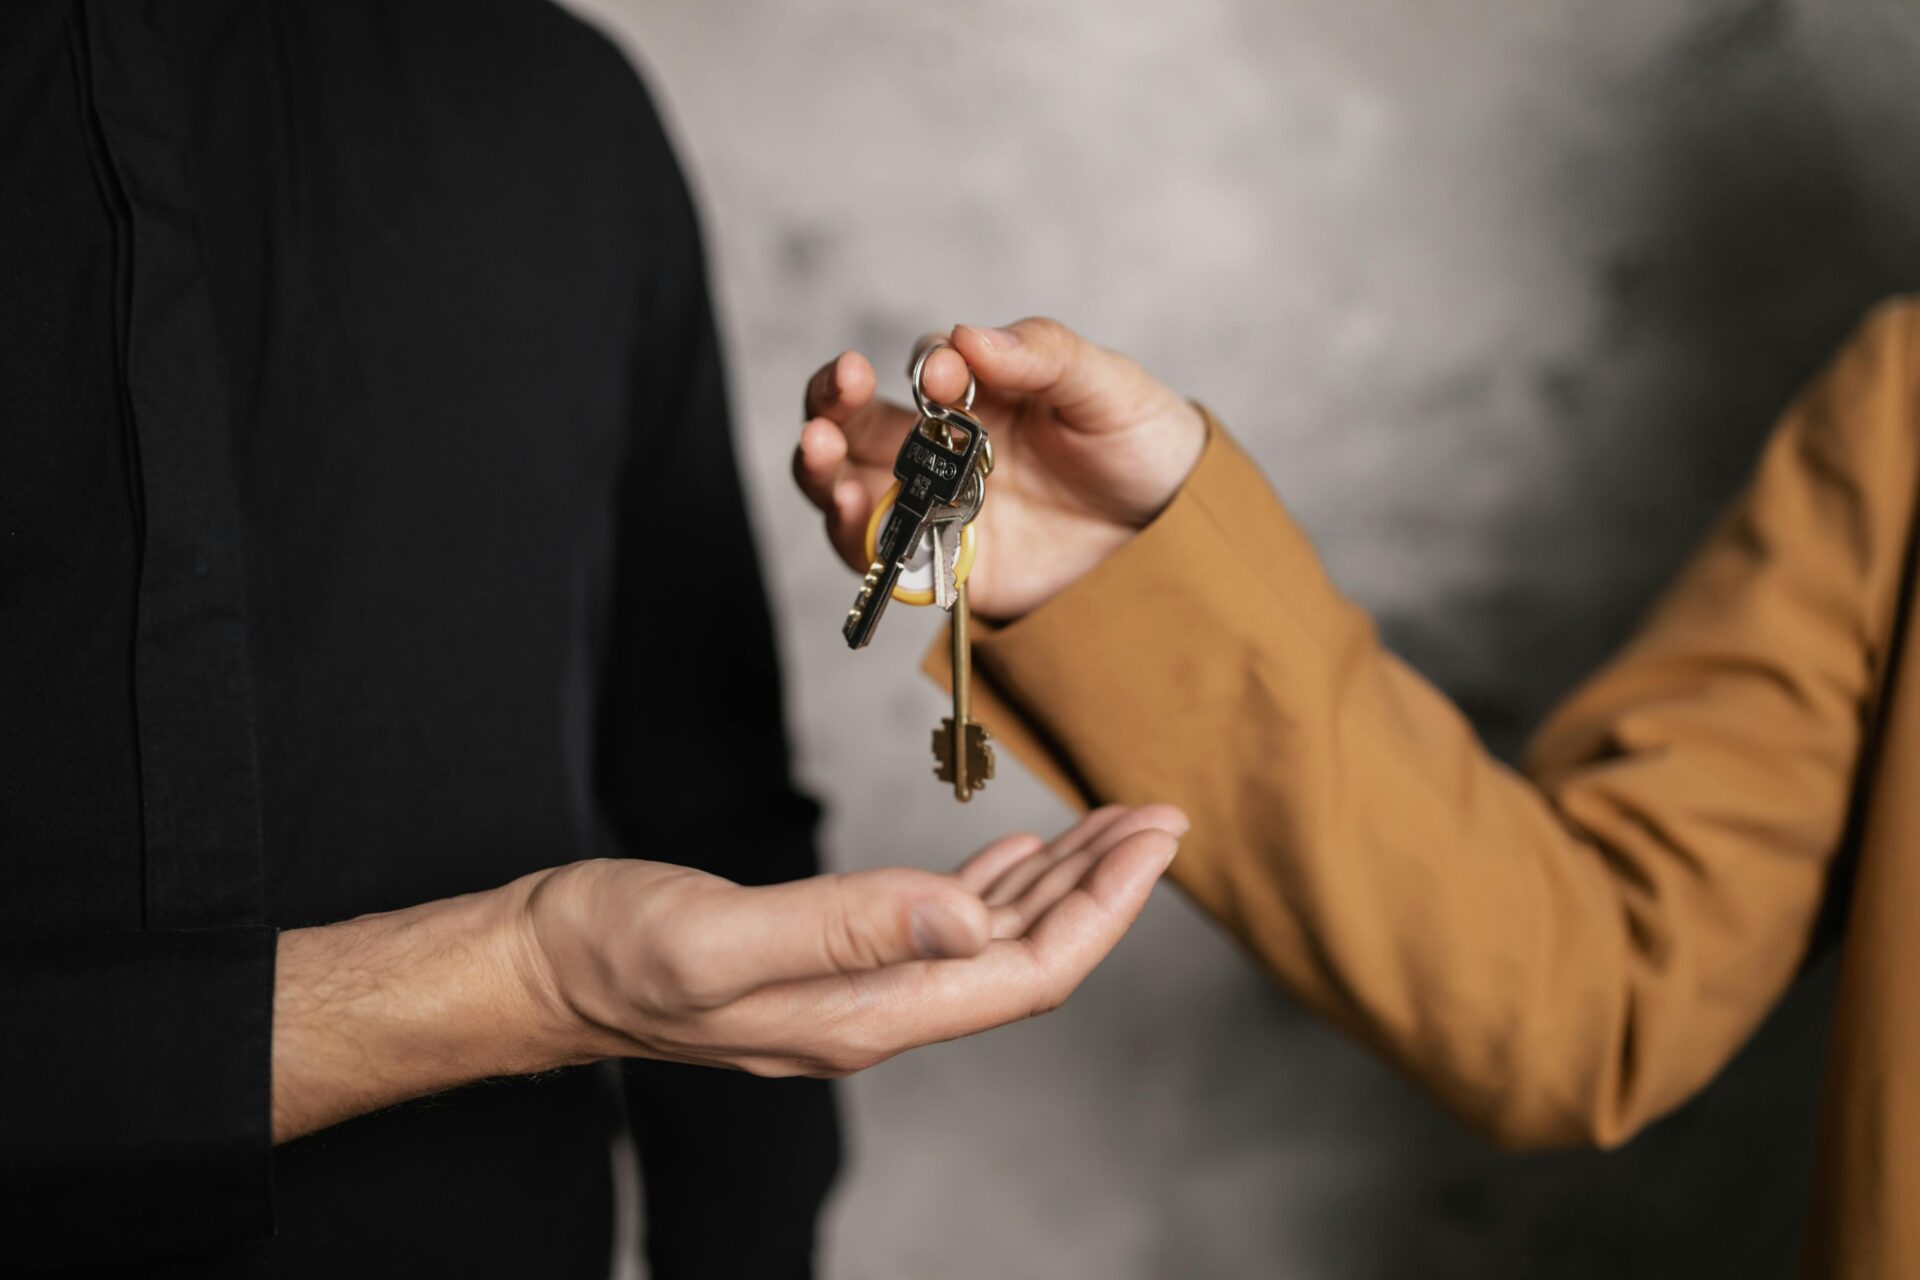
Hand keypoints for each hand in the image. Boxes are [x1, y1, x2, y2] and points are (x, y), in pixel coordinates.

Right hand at [520, 804, 1185, 1076]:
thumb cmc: (612, 950)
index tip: (1155, 838)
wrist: (542, 969)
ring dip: (1058, 884)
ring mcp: (854, 992)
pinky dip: (994, 887)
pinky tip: (1016, 857)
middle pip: (1024, 959)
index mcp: (864, 1013)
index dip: (1103, 907)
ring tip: (1113, 827)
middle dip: (1103, 890)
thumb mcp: (720, 936)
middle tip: (1161, 818)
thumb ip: (846, 926)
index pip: (1024, 970)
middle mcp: (874, 1013)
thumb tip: (972, 920)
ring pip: (989, 943)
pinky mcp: (829, 962)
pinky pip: (940, 930)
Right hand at [793, 318, 1206, 619]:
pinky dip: (855, 535)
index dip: (927, 366)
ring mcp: (938, 510)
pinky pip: (882, 557)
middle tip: (840, 386)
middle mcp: (943, 449)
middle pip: (859, 422)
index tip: (948, 375)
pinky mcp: (945, 569)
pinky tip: (851, 511)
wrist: (1180, 538)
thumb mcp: (1107, 387)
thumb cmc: (1142, 446)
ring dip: (823, 467)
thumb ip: (1043, 355)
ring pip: (851, 485)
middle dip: (833, 401)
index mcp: (980, 393)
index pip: (927, 368)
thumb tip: (969, 335)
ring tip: (819, 450)